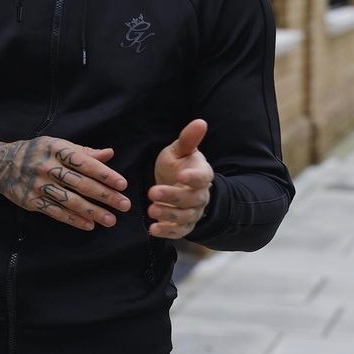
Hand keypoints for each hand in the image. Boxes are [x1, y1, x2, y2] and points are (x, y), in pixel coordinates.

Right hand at [0, 137, 129, 230]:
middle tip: (124, 205)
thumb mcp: (57, 145)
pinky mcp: (31, 201)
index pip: (84, 163)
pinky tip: (88, 225)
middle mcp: (47, 167)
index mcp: (56, 149)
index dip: (104, 174)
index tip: (122, 184)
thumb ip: (84, 152)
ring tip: (111, 220)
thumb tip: (109, 154)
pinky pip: (56, 212)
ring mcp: (38, 185)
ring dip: (92, 211)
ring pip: (70, 200)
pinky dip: (73, 219)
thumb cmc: (37, 152)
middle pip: (80, 183)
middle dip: (104, 195)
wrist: (1, 164)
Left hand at [148, 119, 212, 238]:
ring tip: (151, 210)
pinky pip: (178, 231)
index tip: (181, 175)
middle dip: (172, 197)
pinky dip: (167, 232)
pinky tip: (153, 229)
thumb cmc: (178, 165)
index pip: (202, 177)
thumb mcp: (179, 150)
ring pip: (184, 216)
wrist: (177, 186)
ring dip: (168, 214)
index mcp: (202, 174)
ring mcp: (193, 212)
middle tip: (153, 192)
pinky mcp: (184, 225)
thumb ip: (188, 139)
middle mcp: (201, 195)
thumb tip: (200, 121)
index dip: (193, 178)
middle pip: (191, 199)